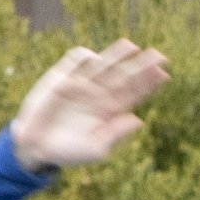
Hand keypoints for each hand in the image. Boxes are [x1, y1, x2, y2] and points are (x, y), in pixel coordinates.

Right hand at [10, 40, 167, 174]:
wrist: (35, 148)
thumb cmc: (68, 152)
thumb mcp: (95, 150)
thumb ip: (115, 134)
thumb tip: (138, 120)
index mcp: (111, 111)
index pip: (134, 93)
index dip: (149, 83)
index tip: (164, 74)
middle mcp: (99, 94)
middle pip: (124, 76)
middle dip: (141, 66)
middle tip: (159, 56)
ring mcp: (81, 84)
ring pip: (104, 65)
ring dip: (117, 55)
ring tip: (131, 46)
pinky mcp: (61, 77)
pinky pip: (76, 61)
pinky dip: (86, 57)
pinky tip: (96, 59)